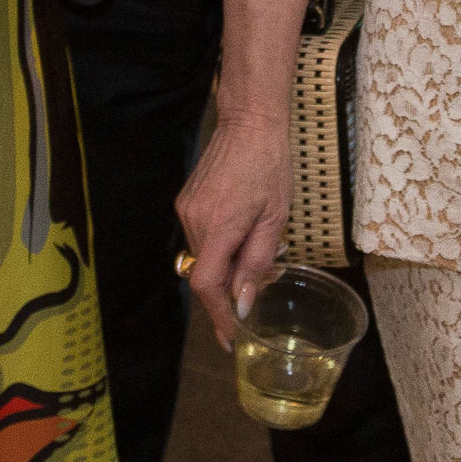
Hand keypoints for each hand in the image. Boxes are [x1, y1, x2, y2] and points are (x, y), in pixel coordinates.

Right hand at [176, 113, 293, 349]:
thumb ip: (256, 262)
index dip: (217, 316)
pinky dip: (219, 246)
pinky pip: (199, 237)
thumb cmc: (270, 165)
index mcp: (219, 226)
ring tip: (256, 250)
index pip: (207, 285)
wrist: (249, 122)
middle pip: (205, 274)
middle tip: (259, 285)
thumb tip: (242, 303)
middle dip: (230, 288)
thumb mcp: (274, 218)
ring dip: (225, 265)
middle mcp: (194, 220)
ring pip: (202, 256)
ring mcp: (186, 209)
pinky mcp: (186, 200)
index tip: (230, 338)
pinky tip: (241, 231)